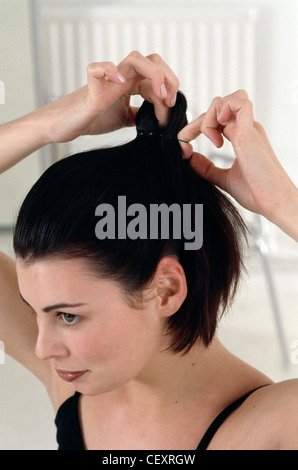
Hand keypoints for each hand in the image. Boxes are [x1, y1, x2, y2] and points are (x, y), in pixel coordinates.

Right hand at [42, 51, 179, 143]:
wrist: (67, 125)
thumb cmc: (94, 119)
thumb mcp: (125, 119)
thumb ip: (142, 116)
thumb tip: (161, 121)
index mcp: (130, 84)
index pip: (158, 77)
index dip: (170, 94)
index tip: (171, 114)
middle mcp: (121, 77)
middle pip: (152, 60)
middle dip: (168, 77)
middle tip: (170, 101)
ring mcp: (107, 81)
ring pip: (135, 58)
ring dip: (153, 74)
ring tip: (158, 94)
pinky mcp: (91, 89)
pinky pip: (97, 68)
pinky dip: (111, 71)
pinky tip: (122, 85)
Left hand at [178, 90, 297, 236]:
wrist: (274, 203)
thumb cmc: (257, 192)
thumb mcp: (224, 178)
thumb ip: (207, 168)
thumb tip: (189, 157)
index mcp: (242, 136)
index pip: (216, 118)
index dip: (196, 127)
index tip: (184, 146)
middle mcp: (246, 128)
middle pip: (217, 107)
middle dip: (196, 123)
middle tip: (185, 142)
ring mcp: (249, 128)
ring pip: (227, 100)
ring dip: (209, 116)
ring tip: (211, 141)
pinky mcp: (250, 133)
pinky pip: (239, 103)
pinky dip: (222, 111)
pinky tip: (216, 135)